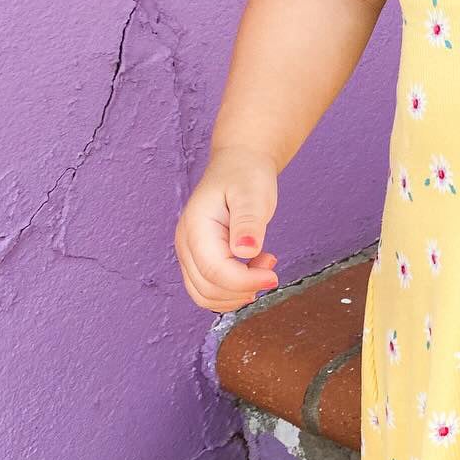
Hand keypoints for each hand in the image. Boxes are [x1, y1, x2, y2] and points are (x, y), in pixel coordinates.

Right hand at [176, 146, 279, 311]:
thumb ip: (248, 221)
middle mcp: (186, 244)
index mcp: (196, 228)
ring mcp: (189, 254)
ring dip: (237, 293)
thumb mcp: (253, 194)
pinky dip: (232, 290)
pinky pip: (209, 289)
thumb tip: (246, 251)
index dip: (245, 281)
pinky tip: (253, 268)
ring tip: (263, 265)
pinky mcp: (198, 259)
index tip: (274, 276)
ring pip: (205, 295)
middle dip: (243, 288)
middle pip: (207, 289)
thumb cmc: (246, 176)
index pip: (215, 271)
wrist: (238, 164)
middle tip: (270, 267)